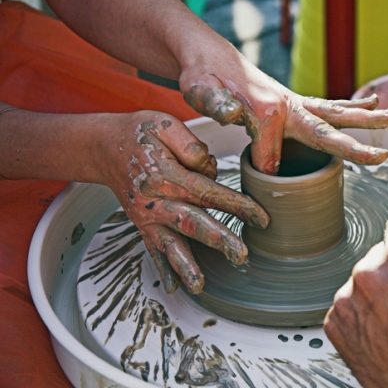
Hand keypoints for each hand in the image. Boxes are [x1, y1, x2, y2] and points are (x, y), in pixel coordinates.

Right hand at [101, 110, 268, 293]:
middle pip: (192, 222)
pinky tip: (173, 287)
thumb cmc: (138, 133)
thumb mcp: (164, 124)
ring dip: (185, 265)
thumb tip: (210, 168)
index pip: (208, 191)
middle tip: (241, 255)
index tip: (261, 218)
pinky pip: (152, 248)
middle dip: (218, 239)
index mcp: (166, 174)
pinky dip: (162, 268)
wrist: (101, 147)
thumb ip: (190, 145)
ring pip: (169, 242)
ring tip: (199, 285)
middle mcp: (156, 199)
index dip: (236, 205)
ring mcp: (147, 215)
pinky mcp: (142, 223)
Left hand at [179, 54, 387, 174]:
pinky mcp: (294, 103)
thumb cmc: (201, 73)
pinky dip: (350, 107)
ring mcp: (294, 102)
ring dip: (366, 118)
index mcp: (267, 106)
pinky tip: (369, 104)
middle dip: (355, 144)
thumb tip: (240, 121)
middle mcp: (288, 103)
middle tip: (381, 156)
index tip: (255, 171)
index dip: (265, 160)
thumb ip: (219, 106)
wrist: (205, 54)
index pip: (275, 145)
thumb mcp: (200, 89)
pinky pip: (328, 107)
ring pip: (336, 113)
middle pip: (328, 125)